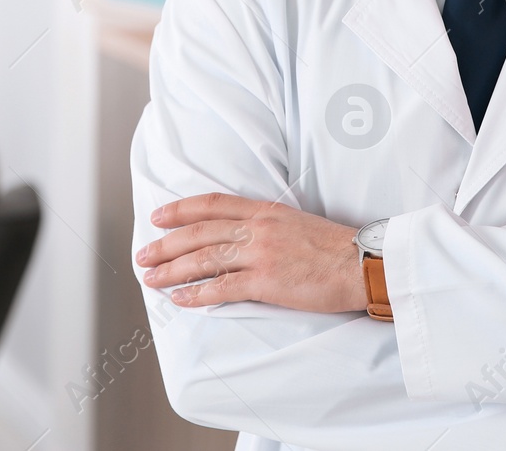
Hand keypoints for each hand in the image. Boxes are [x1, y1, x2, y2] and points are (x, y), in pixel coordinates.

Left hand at [136, 193, 364, 312]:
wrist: (362, 263)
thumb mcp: (296, 222)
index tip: (158, 217)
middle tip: (143, 255)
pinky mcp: (267, 282)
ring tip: (152, 280)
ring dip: (172, 270)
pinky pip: (223, 288)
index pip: (212, 204)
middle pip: (199, 232)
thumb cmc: (334, 248)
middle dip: (165, 244)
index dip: (180, 210)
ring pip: (204, 259)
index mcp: (264, 210)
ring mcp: (261, 254)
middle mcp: (258, 228)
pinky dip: (197, 294)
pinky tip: (181, 299)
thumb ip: (265, 224)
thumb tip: (240, 234)